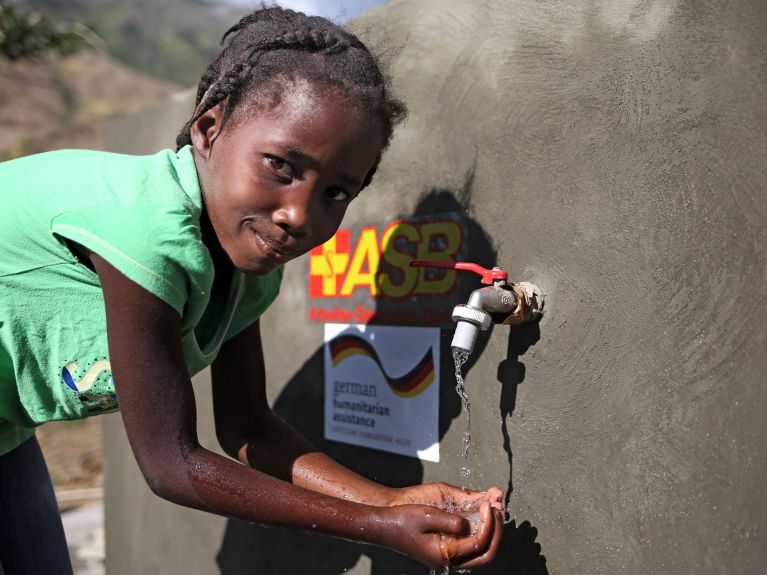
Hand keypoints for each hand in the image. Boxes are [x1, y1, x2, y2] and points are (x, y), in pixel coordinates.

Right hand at [378, 484, 503, 568]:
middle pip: (486, 551)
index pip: (479, 543)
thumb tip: (471, 523)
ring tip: (495, 507)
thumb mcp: (426, 516)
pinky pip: (471, 541)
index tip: (489, 505)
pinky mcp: (447, 545)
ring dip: (491, 528)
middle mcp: (450, 558)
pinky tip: (483, 510)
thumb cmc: (402, 520)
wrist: (383, 525)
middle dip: (496, 530)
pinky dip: (481, 527)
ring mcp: (449, 553)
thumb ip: (451, 521)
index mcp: (445, 554)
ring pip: (481, 548)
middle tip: (499, 508)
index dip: (489, 524)